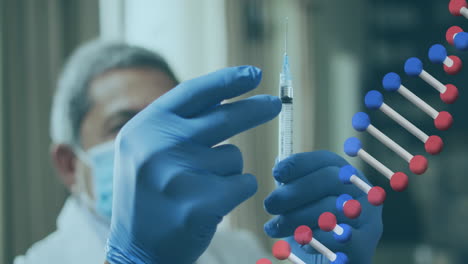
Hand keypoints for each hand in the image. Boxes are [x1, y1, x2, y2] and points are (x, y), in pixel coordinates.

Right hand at [106, 66, 281, 263]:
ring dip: (228, 170)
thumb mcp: (147, 150)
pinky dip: (236, 191)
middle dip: (255, 109)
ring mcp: (178, 176)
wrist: (136, 251)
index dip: (227, 80)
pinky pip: (243, 183)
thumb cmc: (148, 195)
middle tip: (275, 104)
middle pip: (223, 118)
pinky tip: (210, 205)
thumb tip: (224, 96)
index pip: (193, 92)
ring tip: (200, 189)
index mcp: (145, 128)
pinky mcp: (200, 205)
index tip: (254, 74)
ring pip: (234, 157)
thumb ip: (178, 124)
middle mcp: (158, 147)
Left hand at [264, 151, 382, 263]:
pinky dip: (312, 239)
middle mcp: (361, 192)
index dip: (300, 164)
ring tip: (273, 228)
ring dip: (295, 218)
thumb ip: (293, 183)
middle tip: (269, 205)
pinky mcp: (364, 245)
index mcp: (345, 175)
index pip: (325, 160)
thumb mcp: (302, 201)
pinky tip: (300, 242)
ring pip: (330, 209)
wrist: (328, 261)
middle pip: (329, 180)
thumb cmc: (311, 224)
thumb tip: (279, 166)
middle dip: (294, 191)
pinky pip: (335, 238)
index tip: (276, 173)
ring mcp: (367, 218)